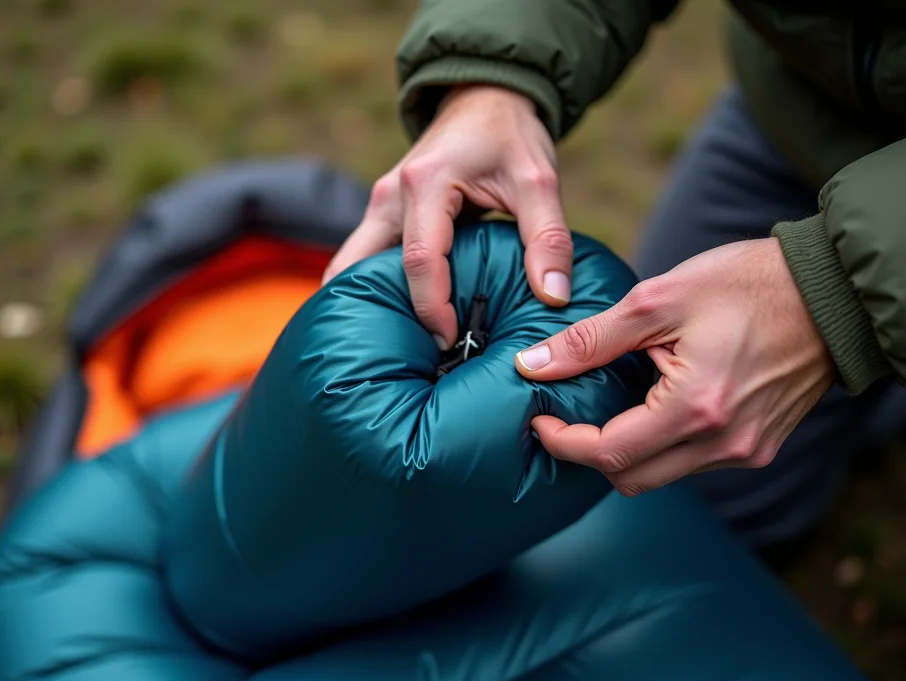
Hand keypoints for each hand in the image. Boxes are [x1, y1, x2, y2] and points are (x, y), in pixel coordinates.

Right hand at [323, 85, 572, 348]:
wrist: (484, 96)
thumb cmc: (511, 136)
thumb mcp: (539, 181)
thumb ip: (548, 240)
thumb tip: (553, 298)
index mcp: (427, 184)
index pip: (421, 260)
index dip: (433, 308)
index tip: (450, 341)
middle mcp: (391, 195)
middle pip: (358, 267)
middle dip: (368, 314)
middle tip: (394, 358)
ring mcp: (380, 204)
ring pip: (352, 264)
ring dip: (365, 303)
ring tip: (387, 349)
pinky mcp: (383, 214)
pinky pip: (365, 259)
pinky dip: (373, 289)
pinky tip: (393, 323)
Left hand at [515, 238, 833, 494]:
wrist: (835, 291)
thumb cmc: (749, 283)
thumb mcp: (660, 300)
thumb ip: (591, 340)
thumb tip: (533, 365)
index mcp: (697, 409)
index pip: (609, 453)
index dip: (563, 442)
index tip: (539, 418)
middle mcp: (725, 444)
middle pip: (631, 479)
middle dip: (591, 452)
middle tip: (567, 414)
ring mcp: (748, 451)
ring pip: (662, 474)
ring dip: (629, 448)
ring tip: (616, 398)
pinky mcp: (761, 447)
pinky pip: (694, 463)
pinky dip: (664, 444)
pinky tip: (658, 401)